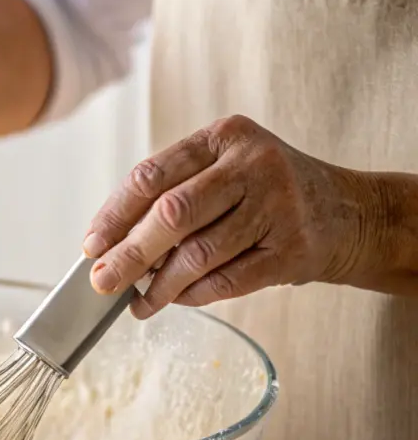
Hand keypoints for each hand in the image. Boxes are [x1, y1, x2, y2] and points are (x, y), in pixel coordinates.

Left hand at [82, 115, 388, 317]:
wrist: (347, 213)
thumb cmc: (266, 194)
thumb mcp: (223, 172)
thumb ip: (172, 197)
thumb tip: (111, 246)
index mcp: (224, 137)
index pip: (153, 175)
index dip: (115, 215)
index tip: (92, 245)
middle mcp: (253, 164)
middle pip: (173, 213)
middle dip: (129, 254)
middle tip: (102, 282)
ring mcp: (277, 206)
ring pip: (199, 253)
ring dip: (160, 285)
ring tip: (138, 302)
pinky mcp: (291, 249)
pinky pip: (227, 280)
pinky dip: (193, 295)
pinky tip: (175, 300)